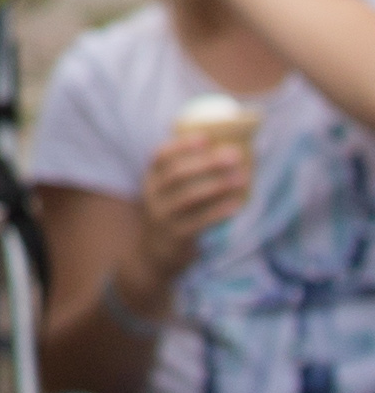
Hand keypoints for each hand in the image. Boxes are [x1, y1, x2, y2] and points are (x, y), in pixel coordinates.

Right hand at [134, 119, 251, 282]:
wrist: (154, 255)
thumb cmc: (172, 215)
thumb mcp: (169, 193)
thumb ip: (187, 176)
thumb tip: (224, 152)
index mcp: (151, 180)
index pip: (160, 156)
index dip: (181, 145)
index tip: (206, 138)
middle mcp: (153, 196)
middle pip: (178, 173)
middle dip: (207, 162)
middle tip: (234, 155)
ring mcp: (163, 216)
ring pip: (189, 196)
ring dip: (218, 185)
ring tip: (241, 178)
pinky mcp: (177, 235)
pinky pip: (200, 220)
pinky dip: (220, 211)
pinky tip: (237, 204)